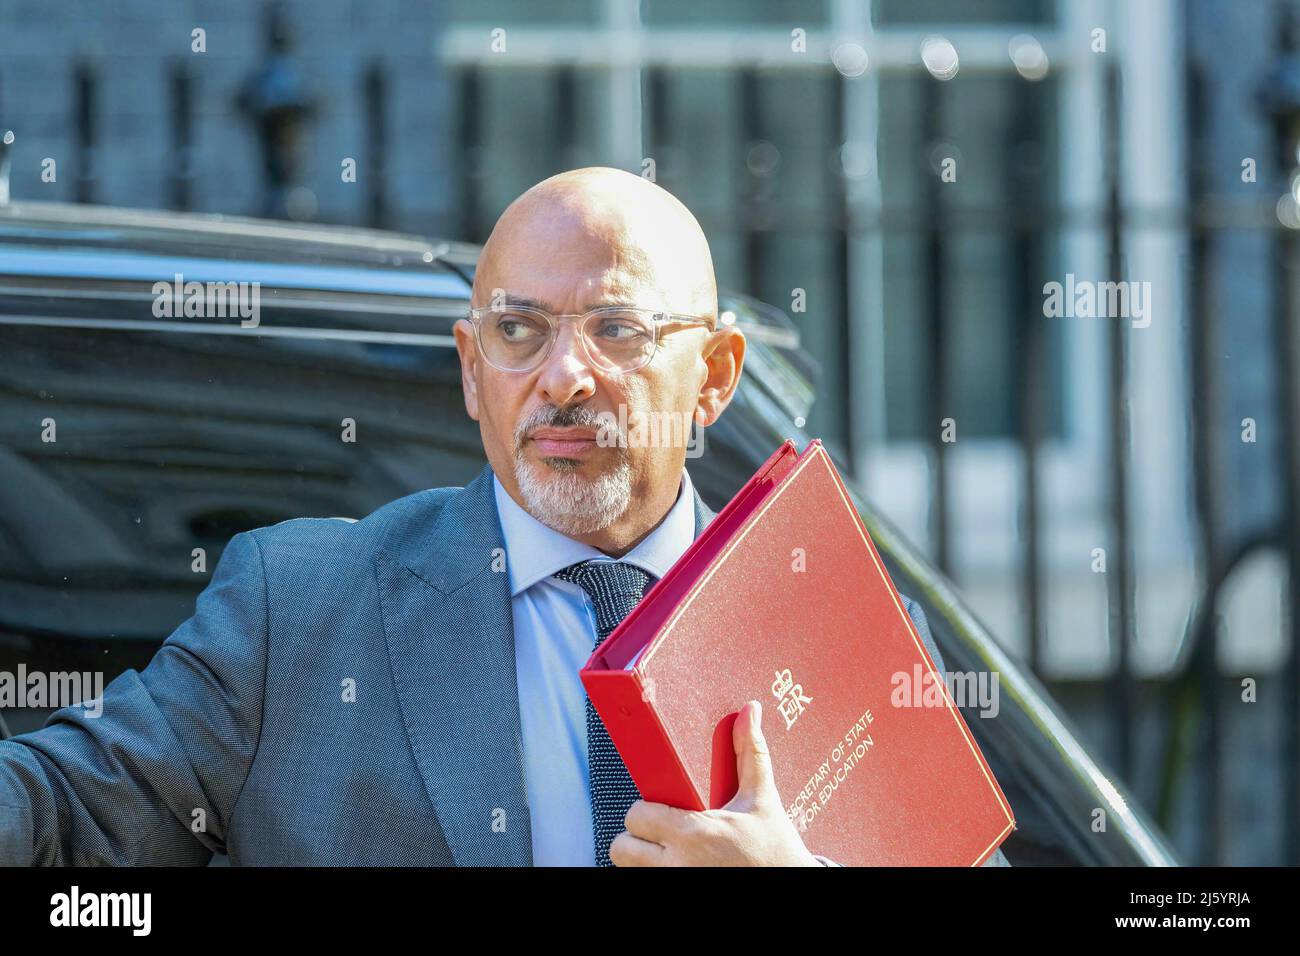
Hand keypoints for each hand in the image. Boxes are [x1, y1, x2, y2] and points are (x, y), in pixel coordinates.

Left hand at [610, 699, 821, 865]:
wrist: (792, 882)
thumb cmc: (776, 849)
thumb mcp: (762, 800)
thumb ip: (750, 753)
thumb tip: (750, 711)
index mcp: (694, 832)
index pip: (637, 815)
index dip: (645, 810)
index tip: (660, 810)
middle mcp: (679, 864)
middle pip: (621, 848)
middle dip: (636, 838)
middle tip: (658, 834)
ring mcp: (677, 883)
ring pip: (629, 869)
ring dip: (641, 860)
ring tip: (666, 852)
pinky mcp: (680, 896)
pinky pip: (647, 885)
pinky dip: (655, 875)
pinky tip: (679, 866)